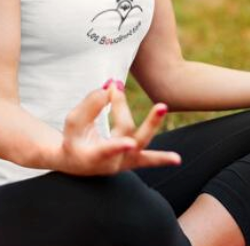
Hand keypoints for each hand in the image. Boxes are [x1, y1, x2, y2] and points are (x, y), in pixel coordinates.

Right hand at [57, 81, 181, 175]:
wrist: (75, 160)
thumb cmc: (73, 138)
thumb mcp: (74, 121)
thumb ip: (90, 104)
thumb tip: (110, 87)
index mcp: (93, 157)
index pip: (106, 151)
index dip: (117, 147)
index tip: (128, 144)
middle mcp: (112, 162)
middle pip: (128, 135)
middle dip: (138, 118)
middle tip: (157, 106)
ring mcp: (125, 161)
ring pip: (140, 138)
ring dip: (152, 122)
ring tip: (163, 106)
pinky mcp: (132, 158)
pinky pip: (148, 159)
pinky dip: (161, 159)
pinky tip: (177, 159)